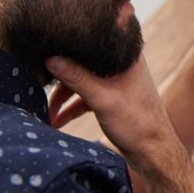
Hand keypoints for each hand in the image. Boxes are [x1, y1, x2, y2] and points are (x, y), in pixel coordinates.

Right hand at [45, 54, 178, 164]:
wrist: (154, 152)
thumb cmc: (137, 123)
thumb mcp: (102, 99)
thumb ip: (77, 78)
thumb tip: (50, 58)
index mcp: (126, 55)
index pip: (93, 41)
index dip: (70, 44)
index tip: (47, 48)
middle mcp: (121, 64)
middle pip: (83, 62)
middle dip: (61, 77)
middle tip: (39, 85)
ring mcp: (116, 81)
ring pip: (82, 81)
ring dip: (64, 96)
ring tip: (47, 112)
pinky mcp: (111, 96)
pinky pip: (86, 95)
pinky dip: (72, 106)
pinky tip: (57, 120)